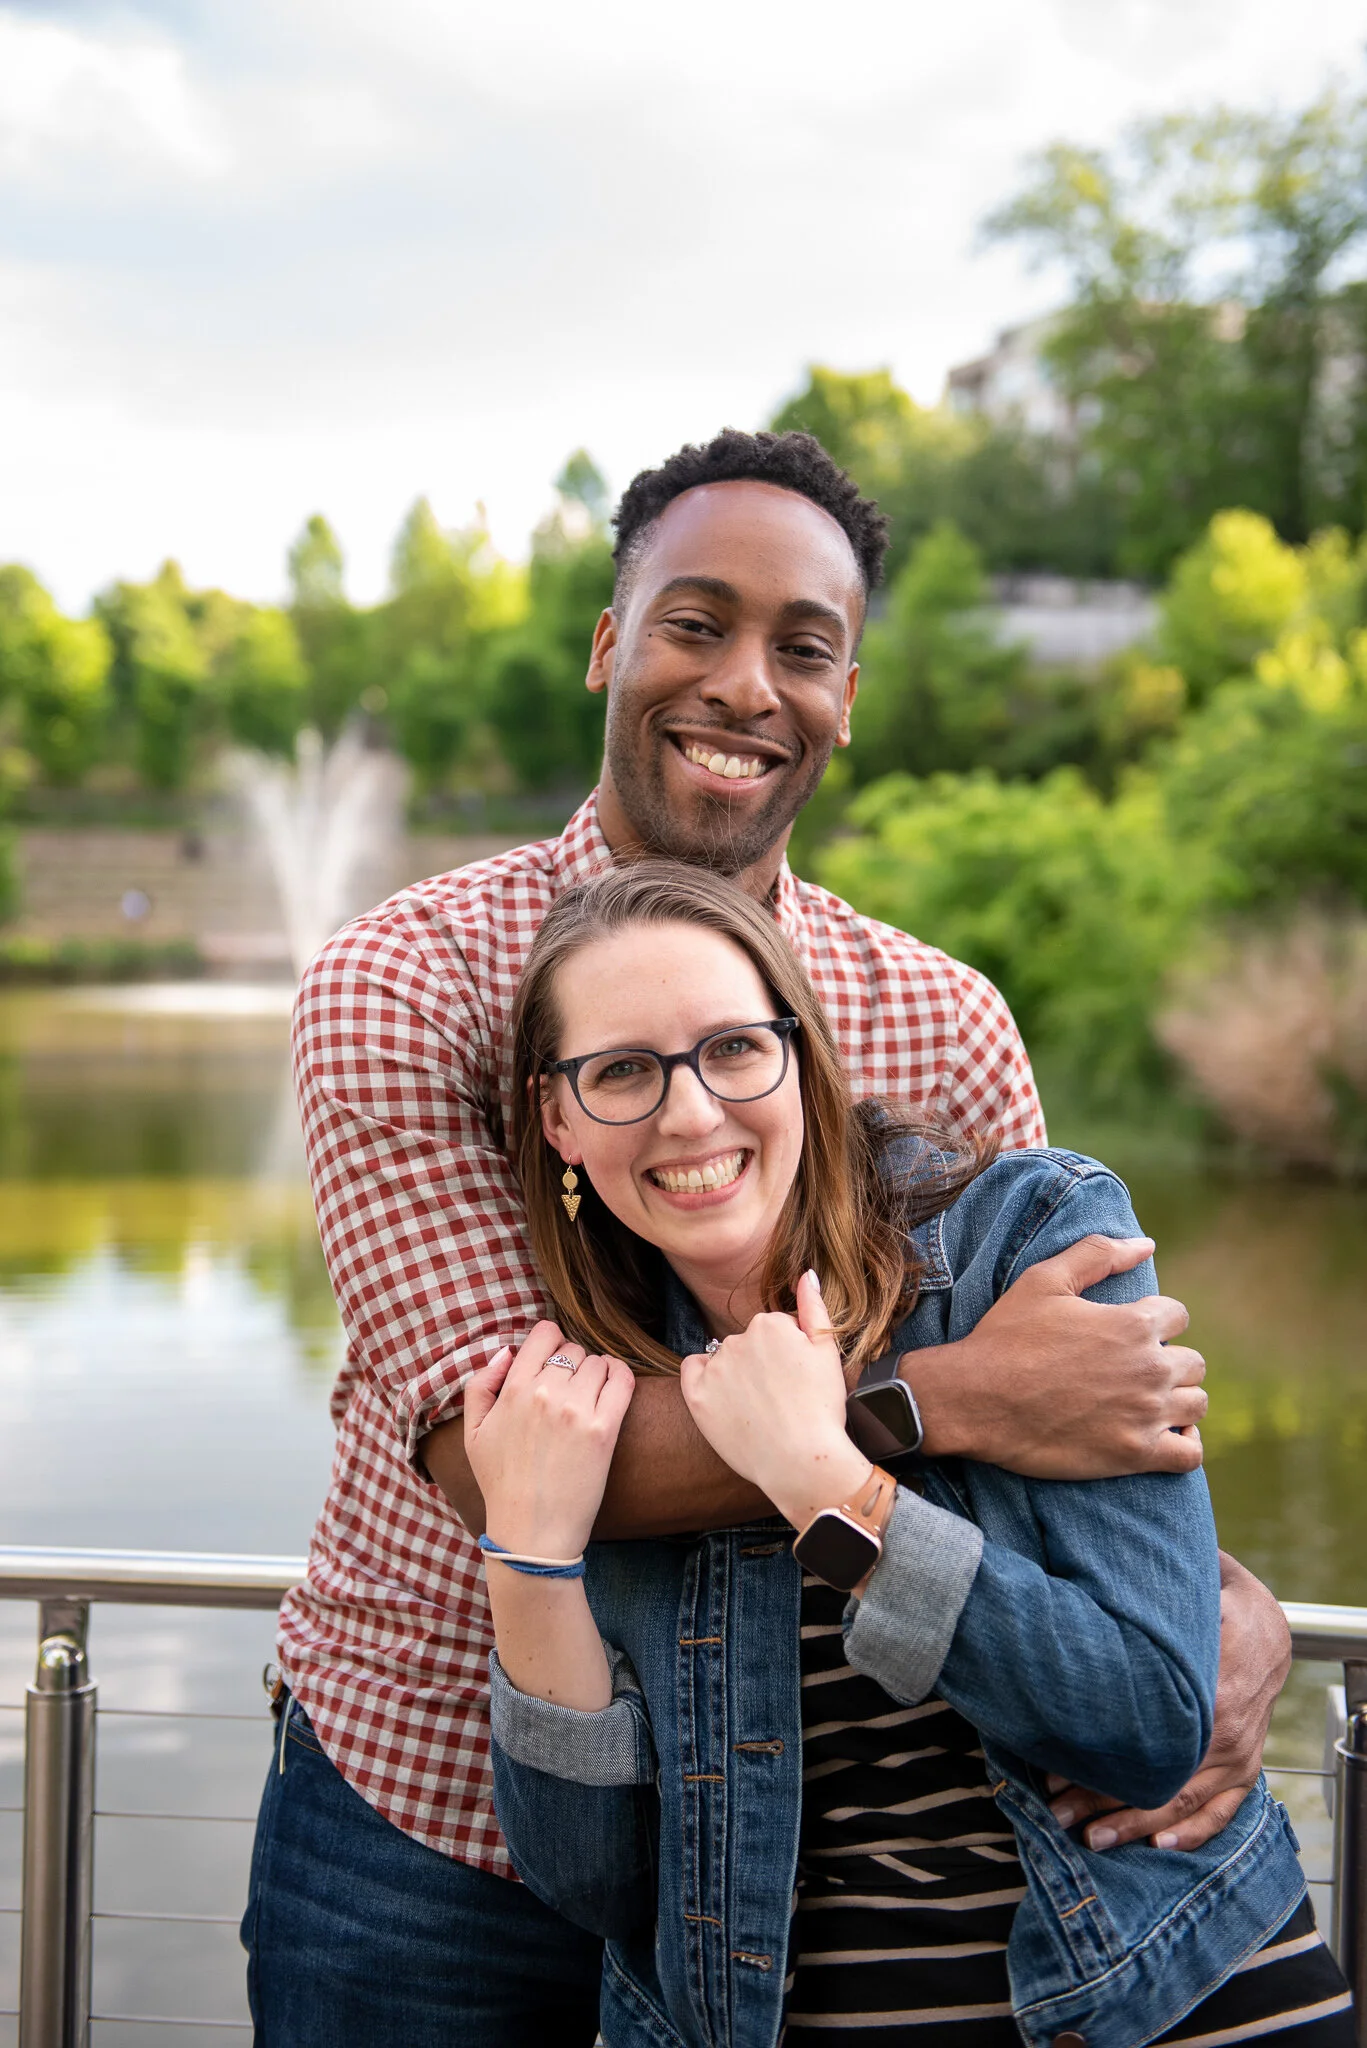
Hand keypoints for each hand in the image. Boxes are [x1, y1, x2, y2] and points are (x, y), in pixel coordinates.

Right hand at [463, 1322, 634, 1557]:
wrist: (531, 1531)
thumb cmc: (501, 1483)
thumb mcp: (472, 1433)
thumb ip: (480, 1385)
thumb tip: (506, 1353)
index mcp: (514, 1390)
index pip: (544, 1334)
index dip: (550, 1341)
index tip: (552, 1359)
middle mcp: (546, 1393)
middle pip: (572, 1349)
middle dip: (571, 1364)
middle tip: (568, 1390)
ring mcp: (577, 1410)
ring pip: (597, 1363)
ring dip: (595, 1374)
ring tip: (588, 1397)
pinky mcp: (604, 1430)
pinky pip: (623, 1380)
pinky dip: (620, 1375)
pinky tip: (613, 1384)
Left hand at [679, 1273, 868, 1528]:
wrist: (802, 1461)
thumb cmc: (821, 1410)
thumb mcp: (828, 1352)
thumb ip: (814, 1307)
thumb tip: (807, 1274)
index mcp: (770, 1324)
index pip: (774, 1330)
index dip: (788, 1357)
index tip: (796, 1381)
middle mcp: (737, 1339)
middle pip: (748, 1344)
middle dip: (761, 1364)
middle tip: (781, 1398)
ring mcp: (715, 1368)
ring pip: (723, 1359)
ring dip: (736, 1375)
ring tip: (760, 1408)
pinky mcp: (697, 1397)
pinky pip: (693, 1371)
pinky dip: (704, 1379)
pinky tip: (726, 1400)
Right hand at [915, 1235, 1205, 1478]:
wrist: (975, 1400)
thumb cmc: (1007, 1337)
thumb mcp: (1044, 1280)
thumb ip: (1098, 1254)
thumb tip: (1147, 1243)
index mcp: (1134, 1323)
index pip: (1178, 1316)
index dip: (1154, 1320)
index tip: (1128, 1333)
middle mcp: (1150, 1368)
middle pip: (1193, 1362)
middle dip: (1168, 1362)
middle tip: (1131, 1371)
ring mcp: (1146, 1414)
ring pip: (1196, 1405)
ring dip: (1177, 1401)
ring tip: (1147, 1402)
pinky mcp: (1135, 1454)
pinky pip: (1189, 1454)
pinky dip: (1185, 1444)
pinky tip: (1163, 1436)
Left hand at [1048, 1551, 1289, 1849]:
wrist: (1268, 1625)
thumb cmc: (1213, 1604)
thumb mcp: (1184, 1596)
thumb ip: (1149, 1611)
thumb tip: (1089, 1607)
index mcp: (1208, 1694)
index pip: (1146, 1748)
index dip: (1099, 1766)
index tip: (1054, 1774)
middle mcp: (1226, 1734)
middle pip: (1159, 1783)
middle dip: (1103, 1802)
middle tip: (1057, 1813)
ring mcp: (1240, 1756)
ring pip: (1183, 1804)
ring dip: (1134, 1824)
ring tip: (1090, 1839)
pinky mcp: (1247, 1768)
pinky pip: (1224, 1811)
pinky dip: (1193, 1834)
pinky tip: (1158, 1847)